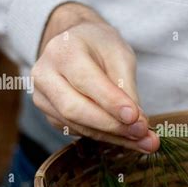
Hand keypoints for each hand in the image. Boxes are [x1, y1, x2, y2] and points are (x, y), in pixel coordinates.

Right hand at [31, 3, 159, 152]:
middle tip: (143, 134)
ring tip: (144, 141)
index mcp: (63, 51)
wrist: (78, 44)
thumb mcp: (120, 55)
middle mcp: (45, 75)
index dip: (111, 103)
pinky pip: (79, 131)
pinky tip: (128, 138)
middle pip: (75, 110)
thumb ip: (126, 86)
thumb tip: (136, 122)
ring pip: (78, 126)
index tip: (135, 117)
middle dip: (112, 126)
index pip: (86, 81)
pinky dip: (107, 137)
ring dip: (114, 137)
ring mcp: (43, 98)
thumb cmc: (100, 46)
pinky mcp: (50, 116)